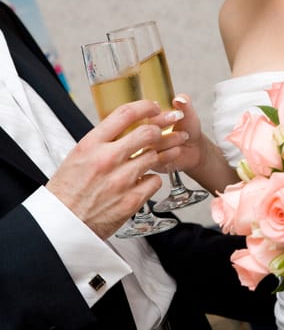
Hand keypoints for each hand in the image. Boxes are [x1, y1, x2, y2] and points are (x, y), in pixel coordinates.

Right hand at [46, 100, 162, 239]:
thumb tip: (125, 129)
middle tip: (169, 126)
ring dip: (165, 151)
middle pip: (147, 133)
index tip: (154, 107)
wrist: (64, 223)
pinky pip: (155, 181)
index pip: (124, 114)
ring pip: (155, 156)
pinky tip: (148, 178)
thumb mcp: (78, 156)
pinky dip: (154, 179)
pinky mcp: (132, 199)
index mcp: (91, 145)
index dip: (145, 107)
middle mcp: (107, 159)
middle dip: (162, 127)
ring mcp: (121, 180)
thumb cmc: (69, 190)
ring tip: (173, 147)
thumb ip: (102, 142)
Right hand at [149, 93, 206, 172]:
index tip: (172, 111)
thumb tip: (179, 98)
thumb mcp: (187, 112)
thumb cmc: (187, 128)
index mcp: (144, 119)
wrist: (195, 148)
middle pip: (142, 129)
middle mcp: (141, 135)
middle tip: (179, 120)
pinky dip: (170, 153)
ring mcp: (145, 150)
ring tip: (184, 135)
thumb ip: (184, 102)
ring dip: (170, 139)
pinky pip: (156, 159)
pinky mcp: (151, 164)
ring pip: (150, 144)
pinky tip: (178, 149)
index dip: (155, 112)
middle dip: (163, 123)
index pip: (139, 114)